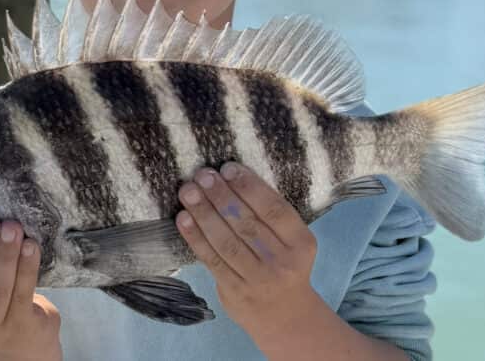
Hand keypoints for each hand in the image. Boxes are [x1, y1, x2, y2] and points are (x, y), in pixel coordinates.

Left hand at [176, 163, 321, 340]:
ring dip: (203, 213)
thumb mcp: (293, 242)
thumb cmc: (284, 265)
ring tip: (188, 191)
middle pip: (246, 223)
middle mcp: (282, 262)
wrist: (285, 317)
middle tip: (202, 174)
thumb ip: (271, 217)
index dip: (250, 186)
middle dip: (221, 195)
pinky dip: (195, 238)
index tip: (228, 168)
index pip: (274, 209)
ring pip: (226, 241)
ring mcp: (258, 280)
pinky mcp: (235, 292)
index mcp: (301, 243)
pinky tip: (183, 219)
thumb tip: (231, 177)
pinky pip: (212, 260)